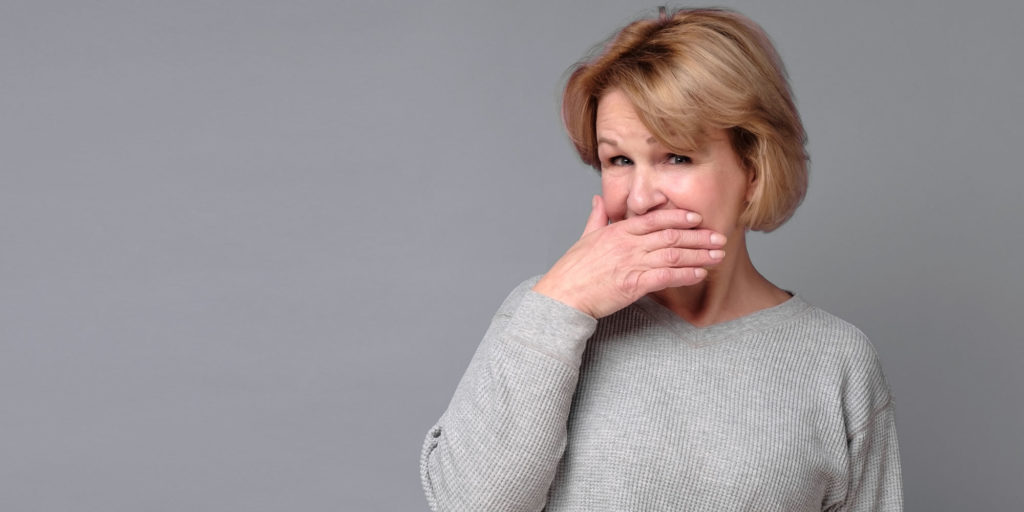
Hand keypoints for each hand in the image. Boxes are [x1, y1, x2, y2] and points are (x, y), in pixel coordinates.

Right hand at [533, 195, 725, 318]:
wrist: (563, 295)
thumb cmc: (572, 270)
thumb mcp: (585, 237)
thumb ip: (597, 217)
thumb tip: (598, 199)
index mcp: (619, 231)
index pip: (655, 219)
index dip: (679, 216)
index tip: (697, 218)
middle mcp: (628, 244)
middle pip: (671, 236)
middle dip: (698, 236)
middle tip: (719, 237)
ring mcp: (631, 264)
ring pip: (673, 255)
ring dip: (699, 255)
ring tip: (717, 255)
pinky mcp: (633, 284)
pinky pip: (666, 277)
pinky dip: (685, 275)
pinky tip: (699, 275)